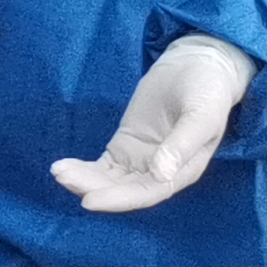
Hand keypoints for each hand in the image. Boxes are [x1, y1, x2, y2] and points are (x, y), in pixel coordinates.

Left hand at [49, 35, 257, 213]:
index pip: (147, 193)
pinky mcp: (126, 147)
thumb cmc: (207, 91)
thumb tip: (160, 174)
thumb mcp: (201, 115)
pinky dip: (84, 169)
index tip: (88, 200)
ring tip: (58, 170)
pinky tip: (63, 166)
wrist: (198, 66)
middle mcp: (160, 173)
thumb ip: (182, 144)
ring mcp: (141, 161)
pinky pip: (102, 166)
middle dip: (92, 186)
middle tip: (62, 175)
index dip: (118, 199)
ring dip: (84, 179)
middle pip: (122, 189)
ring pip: (109, 180)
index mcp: (183, 171)